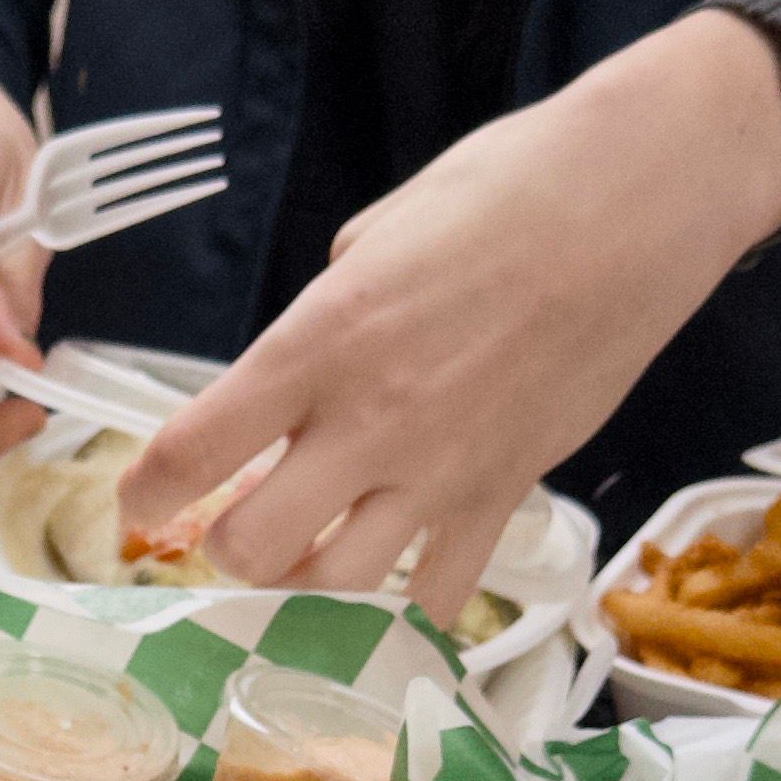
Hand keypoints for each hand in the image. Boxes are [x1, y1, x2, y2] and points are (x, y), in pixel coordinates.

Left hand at [118, 15, 780, 632]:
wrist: (642, 200)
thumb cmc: (511, 187)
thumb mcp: (381, 231)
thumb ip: (328, 312)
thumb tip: (307, 356)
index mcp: (320, 339)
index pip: (192, 448)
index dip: (147, 488)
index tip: (139, 498)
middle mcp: (370, 420)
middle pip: (251, 548)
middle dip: (223, 547)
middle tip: (231, 522)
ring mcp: (442, 470)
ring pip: (339, 587)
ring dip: (306, 579)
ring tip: (308, 549)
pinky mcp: (508, 493)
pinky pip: (442, 589)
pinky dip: (412, 594)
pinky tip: (403, 567)